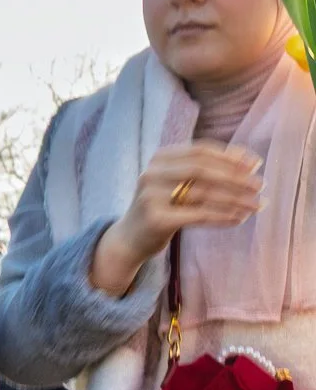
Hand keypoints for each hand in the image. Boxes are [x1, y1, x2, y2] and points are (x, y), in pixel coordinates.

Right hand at [89, 141, 262, 295]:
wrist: (129, 239)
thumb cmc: (162, 208)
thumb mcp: (179, 183)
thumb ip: (207, 170)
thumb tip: (249, 159)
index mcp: (159, 159)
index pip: (200, 151)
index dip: (230, 156)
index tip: (255, 164)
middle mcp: (152, 174)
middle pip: (202, 169)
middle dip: (235, 176)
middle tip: (260, 185)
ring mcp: (151, 196)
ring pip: (203, 193)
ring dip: (235, 199)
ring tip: (256, 205)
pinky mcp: (157, 219)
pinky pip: (198, 215)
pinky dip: (222, 217)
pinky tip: (239, 219)